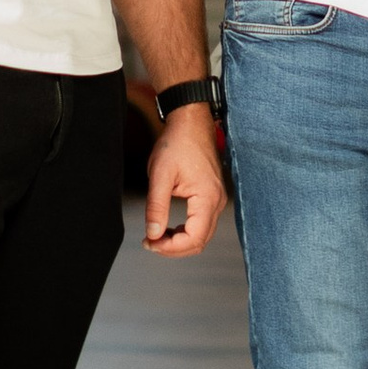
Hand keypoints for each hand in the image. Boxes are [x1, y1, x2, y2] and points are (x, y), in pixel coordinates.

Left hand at [144, 103, 227, 257]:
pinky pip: (202, 223)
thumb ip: (156, 207)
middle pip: (200, 241)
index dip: (171, 248)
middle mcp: (217, 201)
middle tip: (150, 242)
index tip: (150, 242)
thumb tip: (152, 234)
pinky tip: (169, 227)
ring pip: (202, 235)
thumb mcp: (160, 175)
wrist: (191, 121)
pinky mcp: (212, 195)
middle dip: (174, 248)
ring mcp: (217, 199)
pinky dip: (186, 231)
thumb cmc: (177, 143)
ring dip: (180, 241)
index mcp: (207, 197)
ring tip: (156, 236)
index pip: (194, 238)